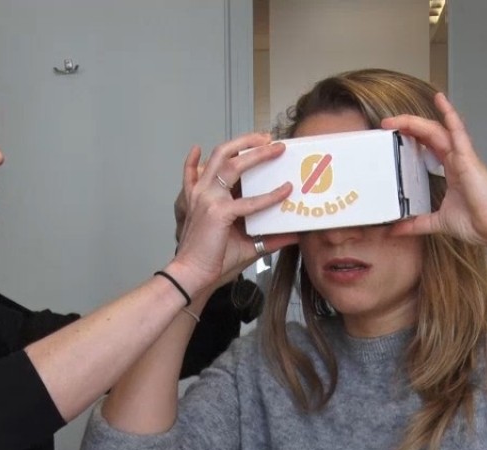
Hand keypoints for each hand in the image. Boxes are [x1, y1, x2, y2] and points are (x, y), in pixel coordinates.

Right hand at [171, 133, 295, 291]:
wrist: (192, 275)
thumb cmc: (211, 260)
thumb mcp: (241, 242)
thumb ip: (267, 237)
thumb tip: (294, 235)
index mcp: (203, 194)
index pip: (218, 163)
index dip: (236, 149)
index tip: (255, 142)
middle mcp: (203, 191)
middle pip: (222, 153)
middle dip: (247, 141)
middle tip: (269, 138)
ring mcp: (208, 199)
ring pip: (231, 164)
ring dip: (255, 152)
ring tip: (275, 148)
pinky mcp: (218, 213)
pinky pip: (249, 201)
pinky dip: (270, 196)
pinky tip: (285, 191)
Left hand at [381, 93, 486, 248]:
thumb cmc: (477, 222)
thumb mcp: (438, 222)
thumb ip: (418, 223)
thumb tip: (397, 230)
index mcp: (451, 170)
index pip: (428, 145)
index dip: (411, 137)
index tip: (391, 134)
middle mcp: (457, 159)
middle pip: (429, 134)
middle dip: (407, 126)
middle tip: (386, 124)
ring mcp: (463, 157)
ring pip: (438, 130)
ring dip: (416, 122)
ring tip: (397, 118)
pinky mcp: (469, 159)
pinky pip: (458, 132)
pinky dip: (449, 115)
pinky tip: (440, 100)